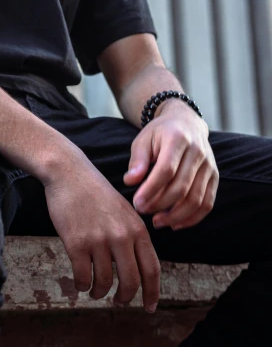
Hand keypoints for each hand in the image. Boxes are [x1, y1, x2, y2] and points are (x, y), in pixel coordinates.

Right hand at [43, 151, 160, 310]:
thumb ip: (133, 235)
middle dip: (125, 298)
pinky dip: (82, 285)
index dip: (152, 293)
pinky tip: (80, 282)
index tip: (150, 307)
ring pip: (104, 283)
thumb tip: (139, 268)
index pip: (152, 269)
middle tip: (118, 301)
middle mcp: (121, 235)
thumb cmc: (95, 191)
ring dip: (99, 292)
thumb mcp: (124, 210)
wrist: (69, 172)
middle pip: (131, 282)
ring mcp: (99, 240)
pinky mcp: (76, 243)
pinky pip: (83, 278)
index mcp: (137, 227)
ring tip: (95, 290)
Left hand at [123, 101, 218, 230]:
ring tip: (157, 221)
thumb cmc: (160, 133)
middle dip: (160, 204)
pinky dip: (192, 218)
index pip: (166, 170)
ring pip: (196, 199)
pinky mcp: (215, 176)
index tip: (137, 203)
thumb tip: (130, 181)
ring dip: (176, 216)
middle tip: (143, 211)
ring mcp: (209, 165)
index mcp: (178, 138)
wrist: (186, 123)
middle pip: (181, 187)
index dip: (151, 190)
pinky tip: (175, 223)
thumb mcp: (143, 139)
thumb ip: (137, 160)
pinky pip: (207, 203)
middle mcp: (198, 151)